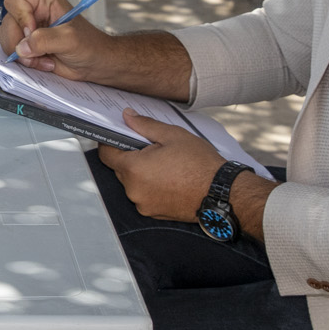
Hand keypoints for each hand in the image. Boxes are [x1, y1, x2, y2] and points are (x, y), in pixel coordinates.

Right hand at [0, 0, 120, 80]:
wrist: (95, 62)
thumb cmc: (89, 44)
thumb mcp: (69, 39)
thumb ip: (44, 40)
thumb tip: (22, 47)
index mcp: (43, 0)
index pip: (16, 1)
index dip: (20, 18)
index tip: (31, 33)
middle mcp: (32, 12)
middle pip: (8, 23)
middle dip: (20, 43)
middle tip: (36, 53)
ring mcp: (28, 30)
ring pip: (7, 39)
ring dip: (23, 55)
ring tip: (43, 59)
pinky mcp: (27, 45)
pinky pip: (12, 52)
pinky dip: (25, 61)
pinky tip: (43, 62)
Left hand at [96, 116, 226, 223]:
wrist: (222, 192)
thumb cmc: (201, 165)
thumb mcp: (172, 135)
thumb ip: (145, 125)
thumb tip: (128, 117)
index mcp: (134, 169)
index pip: (107, 154)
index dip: (109, 142)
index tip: (116, 136)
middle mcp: (134, 190)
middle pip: (120, 168)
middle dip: (131, 156)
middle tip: (152, 147)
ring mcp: (143, 204)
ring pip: (133, 182)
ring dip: (142, 172)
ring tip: (165, 164)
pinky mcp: (154, 213)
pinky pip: (144, 195)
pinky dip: (151, 186)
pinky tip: (169, 178)